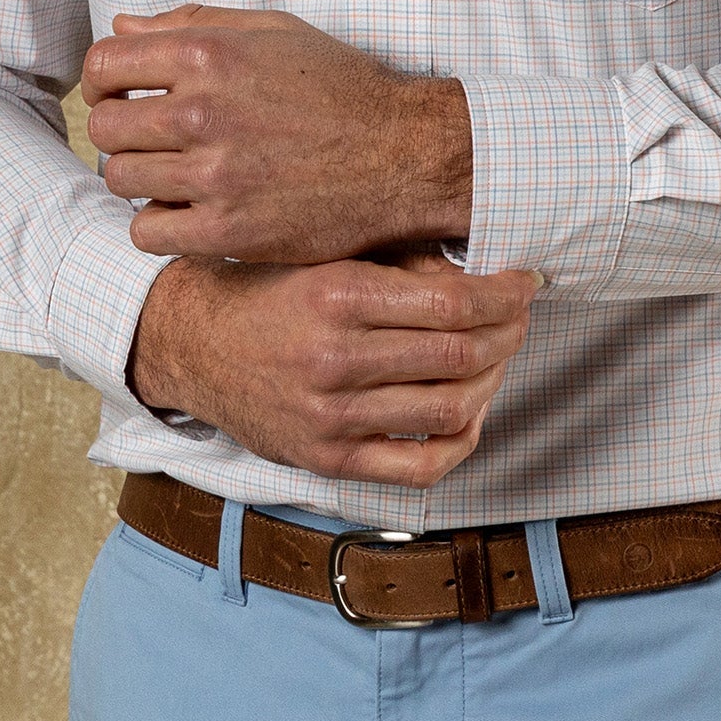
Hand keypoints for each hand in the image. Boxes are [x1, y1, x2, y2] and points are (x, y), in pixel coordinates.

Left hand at [83, 4, 472, 262]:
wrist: (405, 152)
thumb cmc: (342, 88)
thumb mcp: (274, 32)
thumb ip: (193, 24)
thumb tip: (123, 27)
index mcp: (209, 54)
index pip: (104, 65)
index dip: (102, 81)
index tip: (119, 95)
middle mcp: (203, 110)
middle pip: (105, 126)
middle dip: (121, 131)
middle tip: (152, 139)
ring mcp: (214, 174)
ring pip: (121, 179)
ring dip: (141, 177)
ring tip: (176, 173)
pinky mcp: (228, 230)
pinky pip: (146, 232)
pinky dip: (158, 223)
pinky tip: (188, 210)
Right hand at [127, 251, 540, 486]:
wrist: (195, 342)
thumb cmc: (274, 288)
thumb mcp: (329, 253)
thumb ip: (401, 264)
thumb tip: (482, 278)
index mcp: (338, 294)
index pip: (452, 303)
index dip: (504, 295)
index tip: (525, 283)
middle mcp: (335, 357)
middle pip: (459, 354)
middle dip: (508, 333)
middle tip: (520, 316)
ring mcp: (331, 415)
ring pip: (449, 409)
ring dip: (492, 380)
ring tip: (498, 357)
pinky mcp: (327, 459)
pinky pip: (419, 467)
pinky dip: (459, 441)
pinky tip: (469, 412)